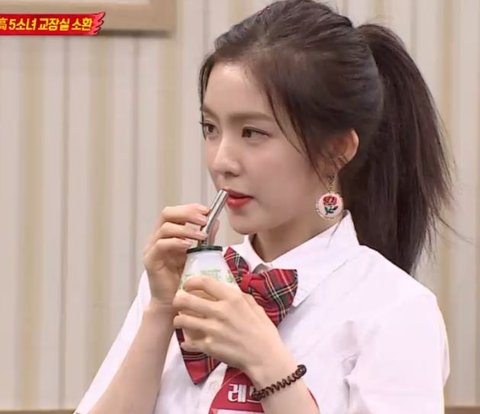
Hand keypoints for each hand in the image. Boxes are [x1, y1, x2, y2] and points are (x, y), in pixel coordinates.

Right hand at [143, 204, 218, 307]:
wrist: (175, 301)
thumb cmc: (185, 278)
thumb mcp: (198, 254)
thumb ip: (205, 238)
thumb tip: (216, 222)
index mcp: (168, 233)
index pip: (176, 212)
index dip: (190, 208)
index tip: (207, 210)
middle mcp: (157, 237)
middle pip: (167, 214)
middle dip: (187, 214)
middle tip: (204, 219)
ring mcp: (152, 248)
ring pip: (165, 228)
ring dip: (185, 229)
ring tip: (201, 235)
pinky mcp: (151, 261)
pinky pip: (160, 246)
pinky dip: (175, 242)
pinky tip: (188, 246)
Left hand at [172, 276, 289, 375]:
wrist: (265, 358)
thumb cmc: (263, 332)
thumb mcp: (255, 306)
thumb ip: (239, 296)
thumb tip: (227, 290)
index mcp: (232, 298)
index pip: (204, 282)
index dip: (191, 282)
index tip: (187, 286)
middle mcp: (219, 311)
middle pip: (186, 299)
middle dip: (178, 300)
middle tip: (178, 303)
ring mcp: (212, 329)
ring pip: (182, 320)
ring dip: (179, 320)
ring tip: (181, 321)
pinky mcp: (208, 346)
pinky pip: (188, 342)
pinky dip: (186, 342)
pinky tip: (188, 342)